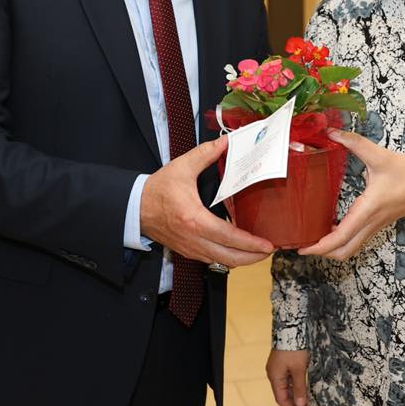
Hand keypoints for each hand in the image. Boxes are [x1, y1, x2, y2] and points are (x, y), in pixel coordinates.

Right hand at [140, 137, 273, 267]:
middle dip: (253, 258)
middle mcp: (194, 239)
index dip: (250, 244)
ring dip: (242, 260)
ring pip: (222, 263)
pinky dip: (228, 259)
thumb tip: (225, 142)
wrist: (135, 207)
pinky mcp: (187, 251)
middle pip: (230, 258)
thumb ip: (205, 154)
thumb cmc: (157, 189)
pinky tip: (237, 250)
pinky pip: (212, 261)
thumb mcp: (181, 167)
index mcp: (195, 219)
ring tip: (258, 252)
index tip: (267, 245)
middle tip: (269, 250)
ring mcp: (190, 248)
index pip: (229, 237)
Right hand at [266, 348, 308, 405]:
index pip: (281, 399)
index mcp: (275, 377)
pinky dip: (296, 387)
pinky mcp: (284, 363)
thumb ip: (299, 387)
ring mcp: (278, 368)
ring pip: (287, 387)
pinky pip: (289, 380)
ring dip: (296, 396)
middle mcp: (274, 374)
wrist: (291, 327)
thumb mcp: (299, 369)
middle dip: (294, 405)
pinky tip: (304, 391)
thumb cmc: (294, 348)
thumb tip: (300, 405)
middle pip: (283, 394)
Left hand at [298, 130, 404, 259]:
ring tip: (313, 240)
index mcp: (369, 208)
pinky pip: (357, 241)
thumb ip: (355, 143)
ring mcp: (375, 226)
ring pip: (351, 249)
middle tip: (302, 245)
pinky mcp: (378, 225)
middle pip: (344, 251)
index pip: (342, 235)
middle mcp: (371, 222)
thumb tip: (332, 132)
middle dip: (322, 253)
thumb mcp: (380, 155)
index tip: (304, 247)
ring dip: (332, 250)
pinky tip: (331, 230)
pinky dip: (342, 242)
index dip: (322, 245)